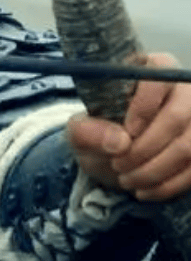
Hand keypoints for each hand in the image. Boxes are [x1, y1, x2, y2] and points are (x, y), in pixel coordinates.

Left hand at [67, 52, 190, 200]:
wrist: (112, 158)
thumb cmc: (98, 133)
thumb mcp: (80, 131)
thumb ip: (87, 131)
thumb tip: (119, 141)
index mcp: (148, 70)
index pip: (157, 79)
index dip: (142, 108)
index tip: (125, 134)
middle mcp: (182, 89)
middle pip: (177, 117)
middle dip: (145, 149)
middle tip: (119, 165)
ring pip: (189, 146)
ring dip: (155, 170)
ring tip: (127, 180)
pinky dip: (169, 185)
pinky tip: (145, 190)